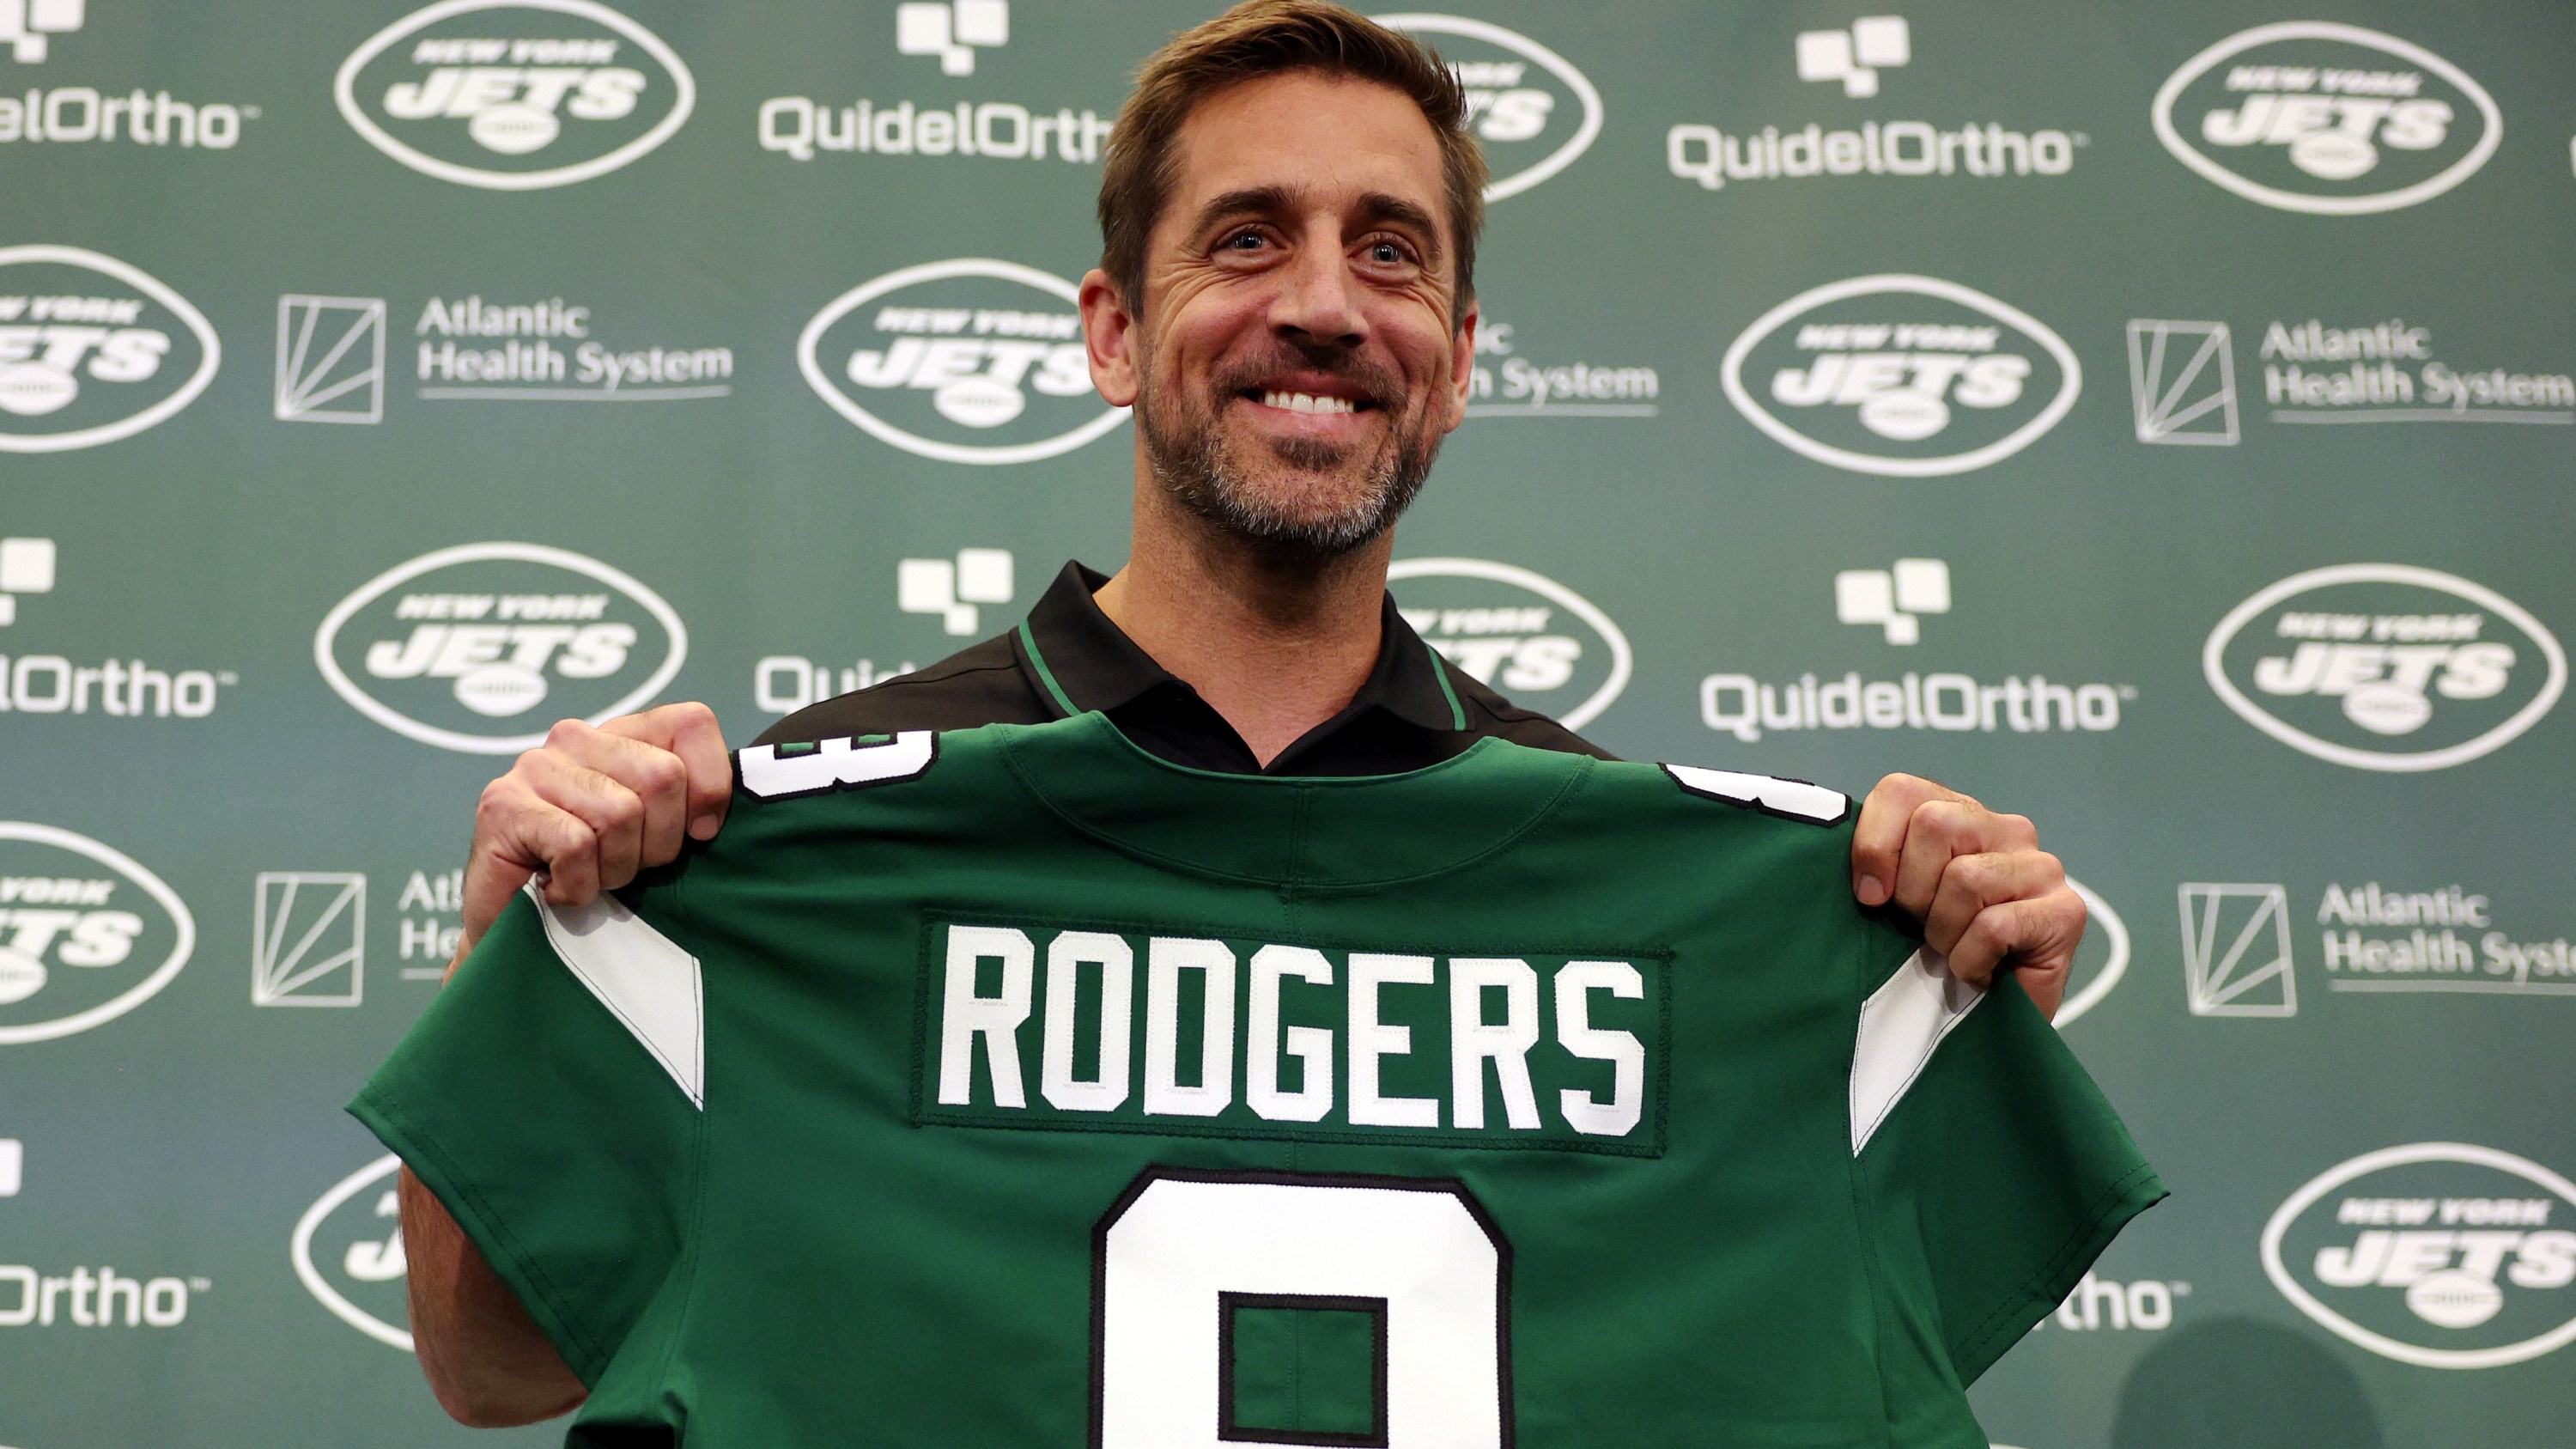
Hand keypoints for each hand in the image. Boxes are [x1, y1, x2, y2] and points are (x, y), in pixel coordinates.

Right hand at [457, 703, 733, 964]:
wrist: (518, 935)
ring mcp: (535, 767)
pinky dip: (579, 884)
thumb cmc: (599, 884)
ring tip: (591, 878)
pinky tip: (561, 889)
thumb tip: (720, 816)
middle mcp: (576, 737)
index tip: (698, 835)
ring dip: (615, 869)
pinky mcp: (502, 805)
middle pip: (662, 776)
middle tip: (627, 867)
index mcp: (623, 735)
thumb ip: (694, 807)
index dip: (709, 786)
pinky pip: (576, 844)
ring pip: (620, 813)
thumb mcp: (660, 838)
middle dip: (658, 842)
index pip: (692, 721)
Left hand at [1850, 774, 2083, 1019]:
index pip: (1903, 790)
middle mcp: (2006, 830)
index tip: (1870, 897)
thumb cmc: (1935, 958)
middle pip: (1935, 825)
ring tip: (1955, 952)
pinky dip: (1971, 960)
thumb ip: (1878, 868)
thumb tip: (1866, 882)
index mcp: (1959, 815)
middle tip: (1923, 929)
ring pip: (1965, 878)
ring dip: (1944, 933)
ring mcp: (2042, 868)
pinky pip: (1994, 926)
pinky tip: (1981, 971)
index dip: (1874, 845)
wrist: (1988, 1022)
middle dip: (1913, 891)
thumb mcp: (1893, 904)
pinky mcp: (2066, 912)